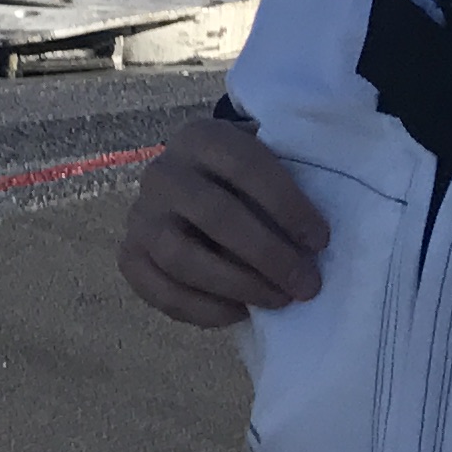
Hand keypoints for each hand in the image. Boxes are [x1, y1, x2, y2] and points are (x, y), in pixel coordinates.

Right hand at [118, 116, 328, 327]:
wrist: (195, 185)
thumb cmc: (247, 181)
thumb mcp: (266, 160)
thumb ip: (287, 184)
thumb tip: (314, 239)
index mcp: (200, 137)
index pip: (245, 165)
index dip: (287, 205)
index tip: (321, 241)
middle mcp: (162, 172)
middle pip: (214, 214)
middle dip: (268, 254)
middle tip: (307, 284)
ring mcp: (140, 216)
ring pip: (182, 258)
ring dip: (238, 285)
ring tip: (278, 300)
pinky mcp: (130, 255)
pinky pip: (162, 292)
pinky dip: (204, 310)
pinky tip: (241, 313)